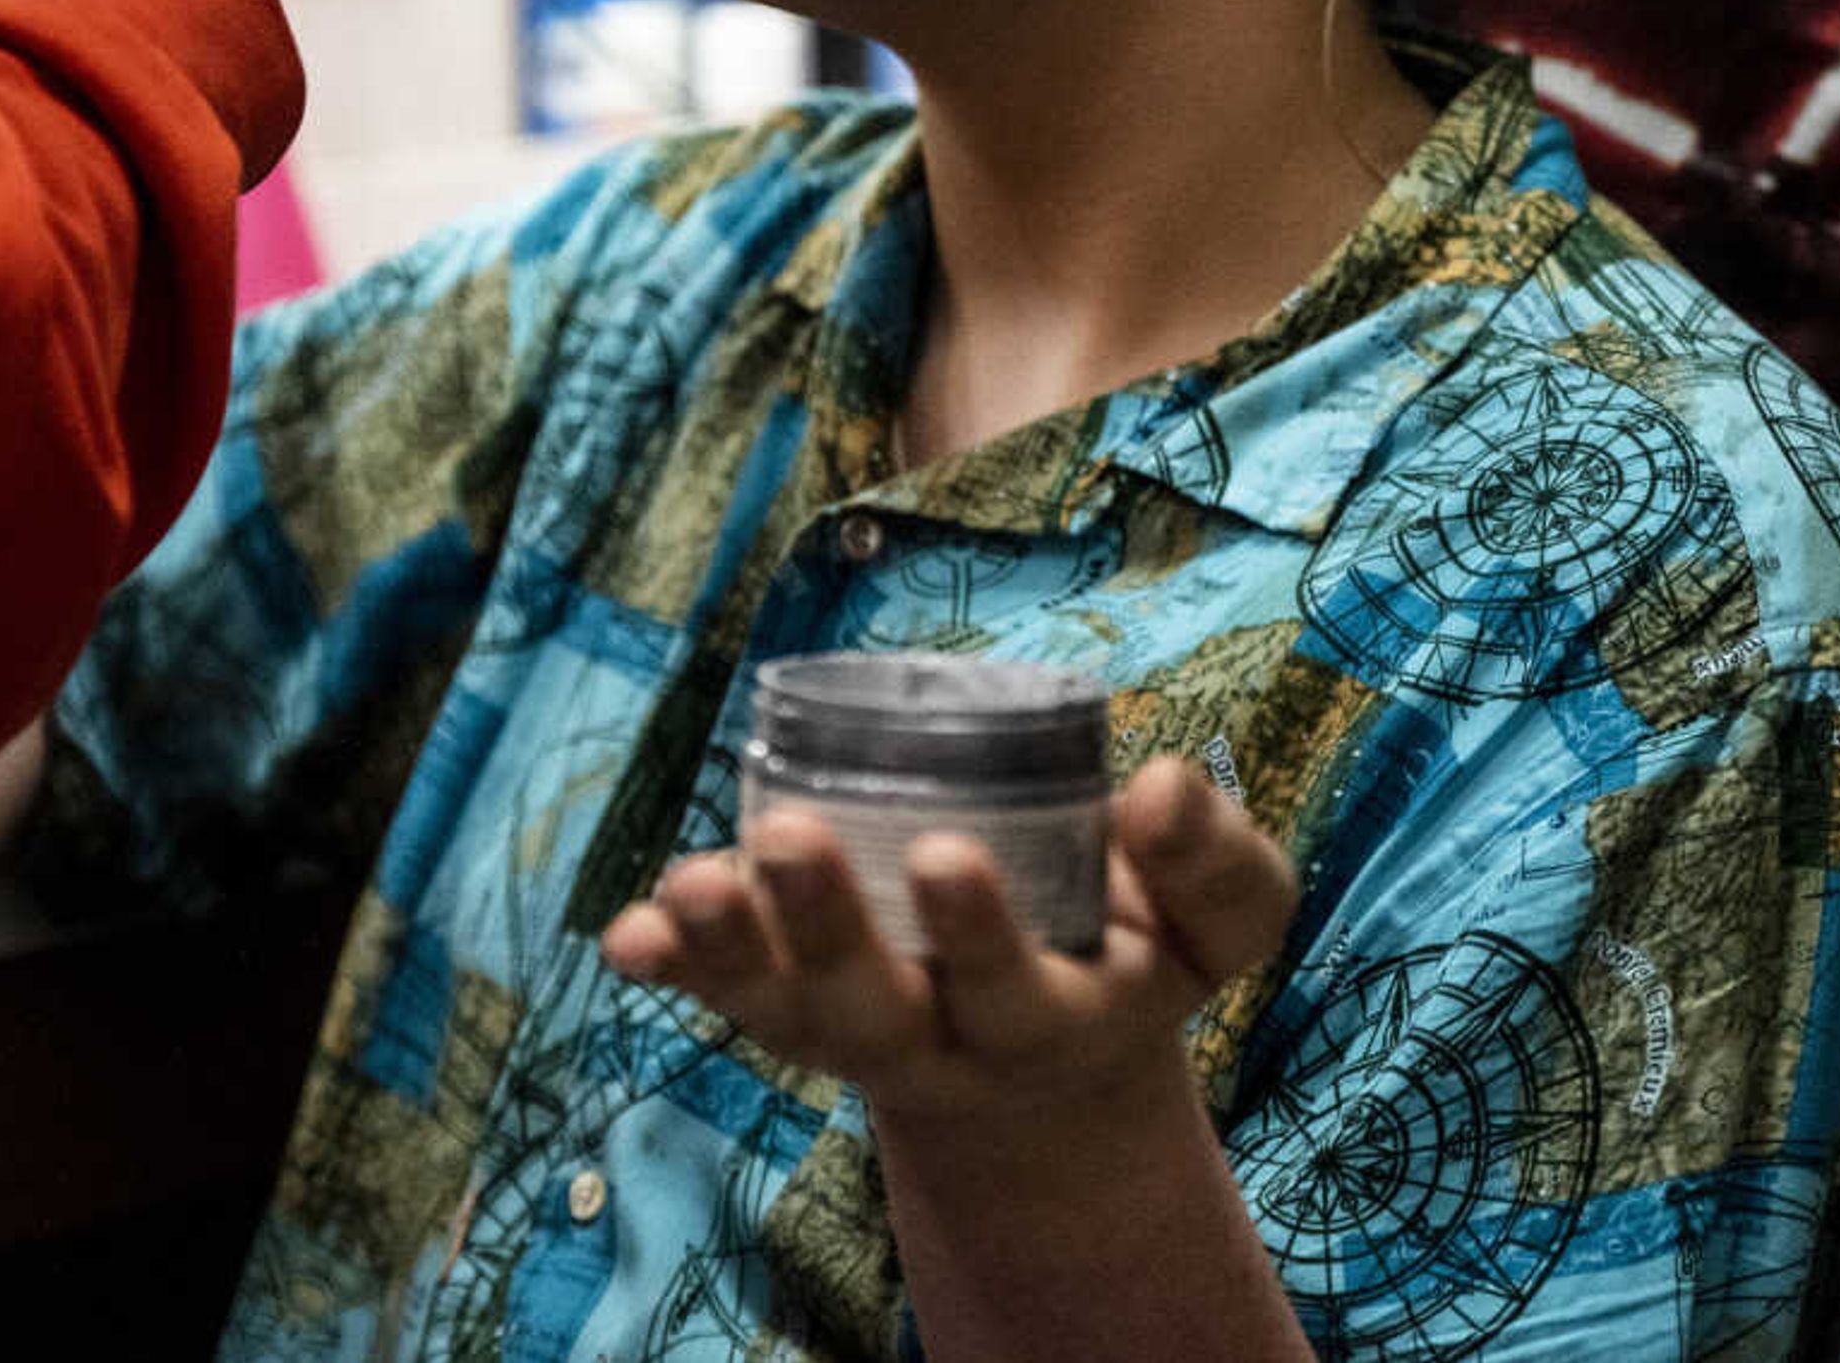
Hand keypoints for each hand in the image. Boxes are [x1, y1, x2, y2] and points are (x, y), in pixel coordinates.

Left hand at [597, 757, 1294, 1125]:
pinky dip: (674, 964)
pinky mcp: (784, 1002)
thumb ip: (1212, 865)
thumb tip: (1160, 787)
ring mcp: (848, 1029)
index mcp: (1048, 1022)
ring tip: (688, 881)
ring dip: (729, 948)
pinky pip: (720, 993)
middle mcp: (937, 1043)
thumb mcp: (1212, 922)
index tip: (946, 855)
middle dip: (827, 928)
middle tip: (791, 842)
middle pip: (870, 1010)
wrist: (1049, 1053)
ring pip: (780, 1007)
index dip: (978, 932)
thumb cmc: (1135, 946)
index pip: (1010, 989)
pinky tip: (626, 935)